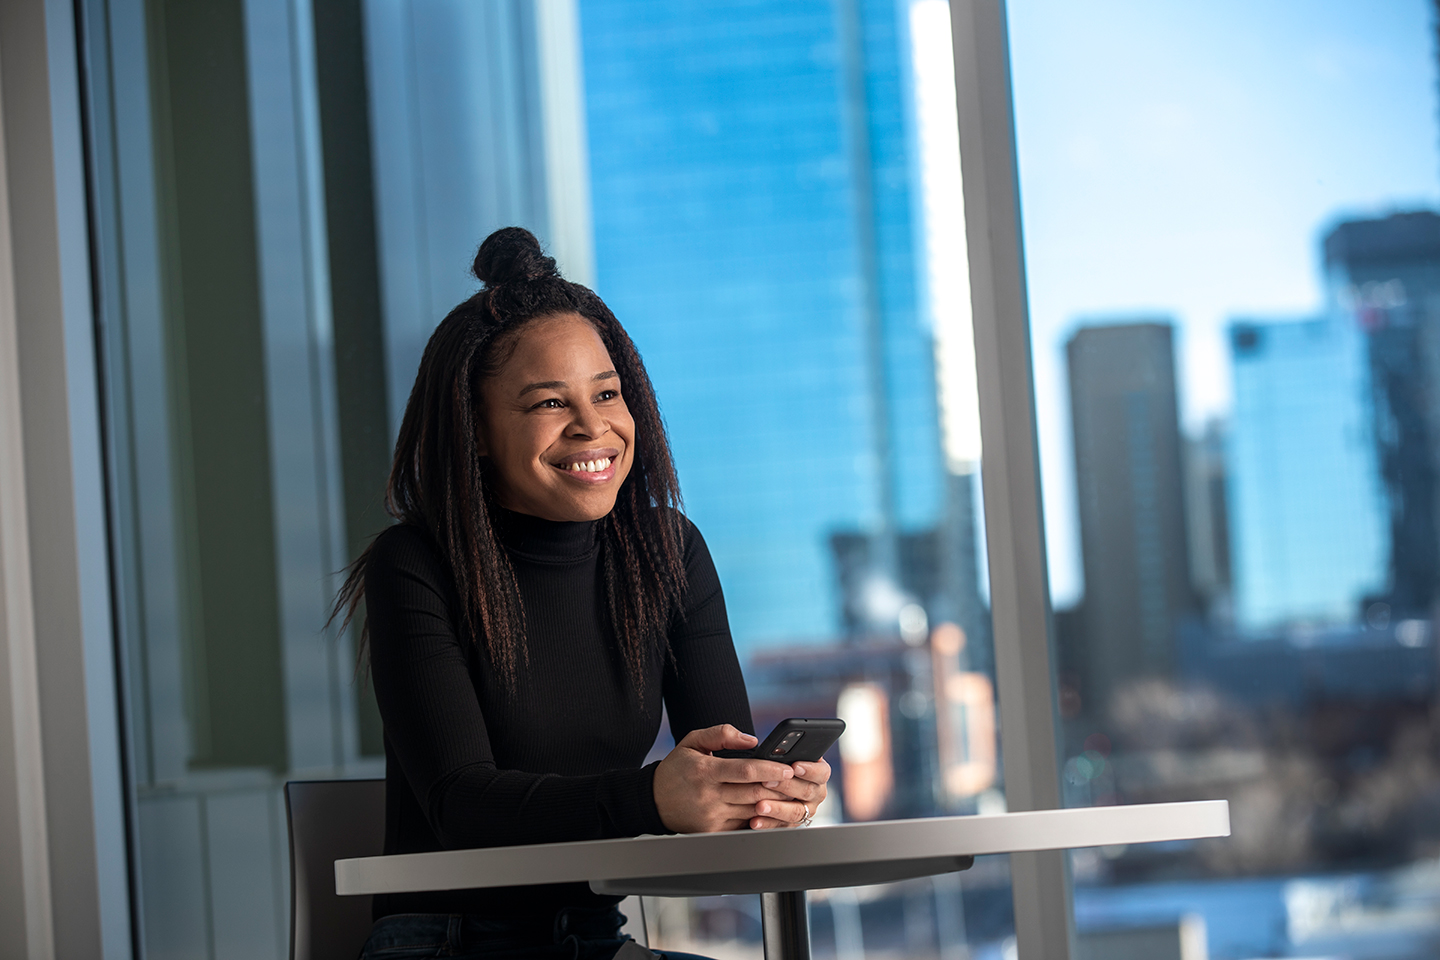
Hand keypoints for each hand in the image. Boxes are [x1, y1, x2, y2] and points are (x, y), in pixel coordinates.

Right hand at [653, 724, 799, 832]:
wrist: (653, 801)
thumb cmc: (677, 768)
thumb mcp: (692, 741)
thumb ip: (721, 734)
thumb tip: (752, 740)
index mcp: (705, 771)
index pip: (745, 771)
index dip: (770, 769)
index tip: (787, 768)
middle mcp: (709, 796)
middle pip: (754, 793)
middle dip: (780, 788)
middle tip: (797, 781)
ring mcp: (712, 817)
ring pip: (753, 811)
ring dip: (775, 804)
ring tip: (791, 794)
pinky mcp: (714, 831)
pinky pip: (744, 824)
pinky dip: (760, 818)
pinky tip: (773, 809)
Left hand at [750, 757, 831, 829]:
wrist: (771, 783)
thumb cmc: (778, 763)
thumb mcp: (784, 754)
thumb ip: (782, 751)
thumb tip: (767, 745)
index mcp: (818, 773)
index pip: (822, 772)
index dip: (809, 770)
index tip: (794, 766)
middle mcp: (816, 792)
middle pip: (807, 791)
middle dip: (786, 786)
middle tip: (767, 782)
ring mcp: (806, 809)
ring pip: (796, 812)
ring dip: (776, 808)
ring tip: (760, 806)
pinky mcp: (792, 823)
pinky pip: (781, 826)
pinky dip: (767, 823)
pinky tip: (755, 821)